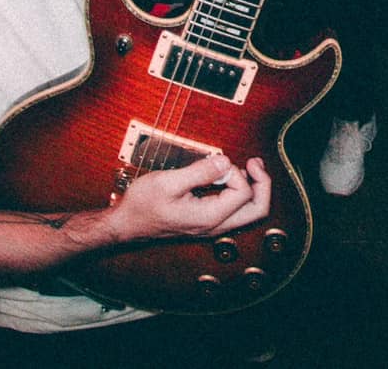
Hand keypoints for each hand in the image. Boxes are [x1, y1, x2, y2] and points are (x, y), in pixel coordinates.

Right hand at [107, 154, 269, 243]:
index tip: (217, 162)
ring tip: (245, 165)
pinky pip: (234, 208)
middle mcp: (214, 225)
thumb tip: (225, 161)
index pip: (242, 193)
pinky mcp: (207, 220)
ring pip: (248, 211)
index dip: (236, 172)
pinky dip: (239, 190)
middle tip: (254, 163)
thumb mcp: (168, 182)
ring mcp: (212, 225)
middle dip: (262, 184)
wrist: (125, 224)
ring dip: (252, 187)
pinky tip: (229, 175)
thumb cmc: (141, 206)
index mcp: (208, 218)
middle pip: (257, 210)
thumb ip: (200, 172)